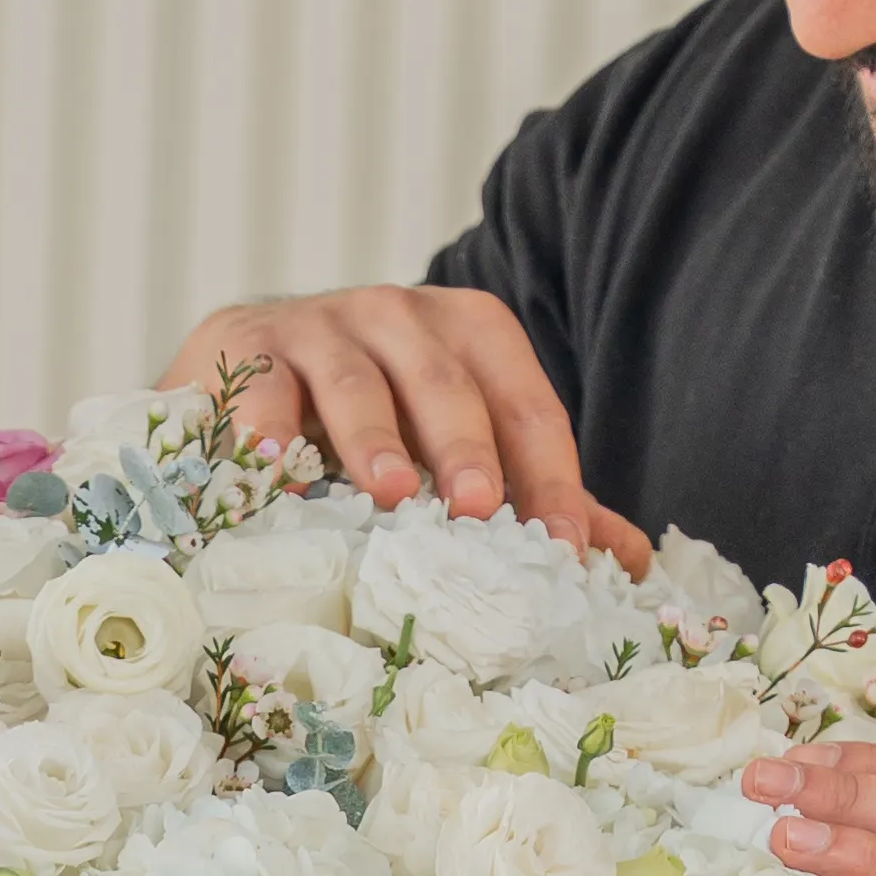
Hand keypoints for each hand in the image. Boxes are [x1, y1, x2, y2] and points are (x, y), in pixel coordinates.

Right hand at [159, 284, 648, 570]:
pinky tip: (273, 471)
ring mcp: (321, 325)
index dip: (550, 477)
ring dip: (374, 438)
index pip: (525, 406)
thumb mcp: (453, 445)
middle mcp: (401, 315)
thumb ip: (533, 493)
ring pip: (356, 381)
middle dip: (466, 447)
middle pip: (446, 383)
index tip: (561, 549)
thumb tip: (626, 560)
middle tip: (479, 508)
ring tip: (389, 495)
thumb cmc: (372, 419)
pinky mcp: (248, 345)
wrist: (250, 373)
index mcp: (471, 335)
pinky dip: (267, 429)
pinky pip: (263, 388)